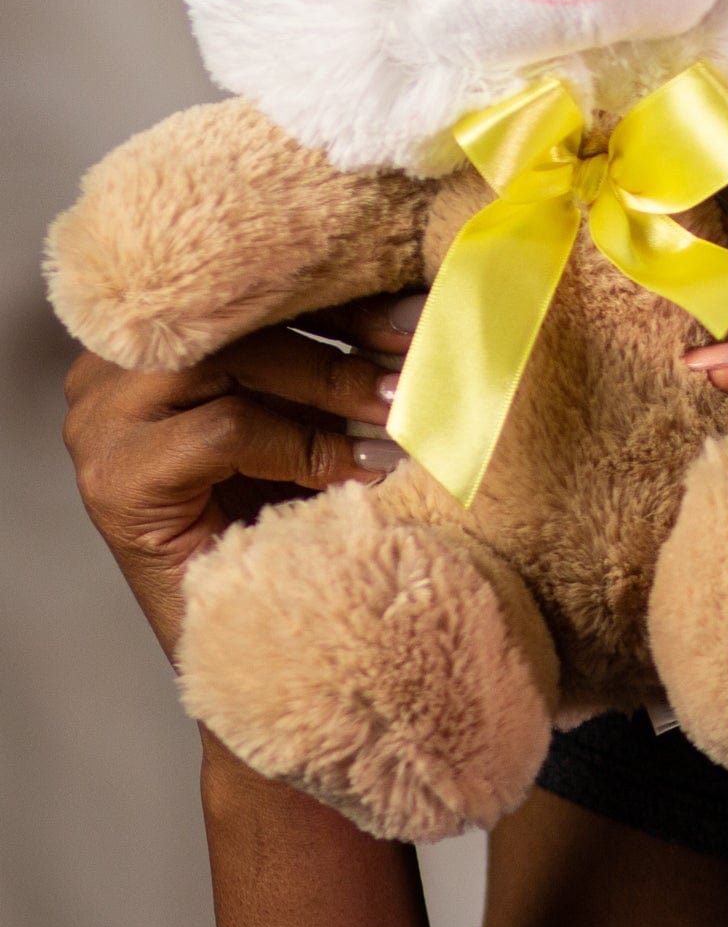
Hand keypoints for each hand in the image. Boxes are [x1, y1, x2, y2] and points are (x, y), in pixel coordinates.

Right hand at [62, 292, 424, 659]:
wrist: (249, 639)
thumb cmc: (284, 518)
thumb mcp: (311, 416)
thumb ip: (337, 360)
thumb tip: (424, 305)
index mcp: (158, 338)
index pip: (249, 286)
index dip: (339, 286)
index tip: (417, 303)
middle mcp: (116, 369)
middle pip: (238, 311)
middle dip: (346, 329)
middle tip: (423, 355)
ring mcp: (103, 423)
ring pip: (231, 360)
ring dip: (333, 383)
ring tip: (399, 412)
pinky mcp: (116, 479)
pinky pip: (224, 430)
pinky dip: (302, 445)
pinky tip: (355, 470)